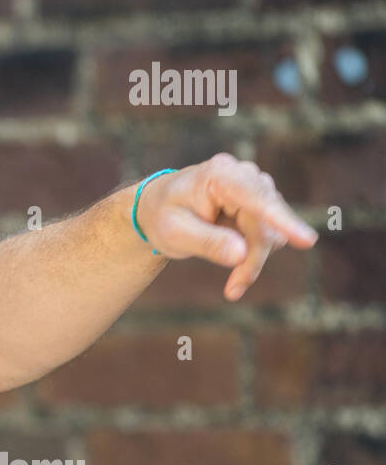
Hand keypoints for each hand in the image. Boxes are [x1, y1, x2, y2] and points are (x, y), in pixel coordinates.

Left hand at [135, 153, 317, 300]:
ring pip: (273, 233)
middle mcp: (244, 175)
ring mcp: (256, 188)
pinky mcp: (261, 204)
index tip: (306, 241)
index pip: (256, 198)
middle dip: (252, 259)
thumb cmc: (162, 216)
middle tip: (233, 289)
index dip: (281, 220)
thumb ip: (206, 242)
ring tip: (232, 280)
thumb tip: (241, 253)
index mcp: (219, 175)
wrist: (158, 208)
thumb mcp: (174, 234)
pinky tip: (236, 265)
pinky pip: (271, 235)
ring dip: (253, 260)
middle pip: (266, 224)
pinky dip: (254, 255)